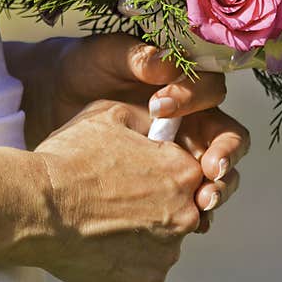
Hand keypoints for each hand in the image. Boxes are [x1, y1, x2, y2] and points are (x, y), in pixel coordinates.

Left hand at [31, 34, 249, 225]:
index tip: (159, 107)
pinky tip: (189, 225)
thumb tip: (165, 64)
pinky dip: (194, 214)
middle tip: (210, 171)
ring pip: (217, 174)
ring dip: (218, 189)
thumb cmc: (85, 69)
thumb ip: (135, 57)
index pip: (211, 90)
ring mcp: (181, 154)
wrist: (53, 98)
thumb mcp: (105, 56)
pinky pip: (189, 200)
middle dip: (224, 156)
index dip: (194, 99)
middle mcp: (193, 120)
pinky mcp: (165, 182)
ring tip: (204, 203)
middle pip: (228, 139)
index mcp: (185, 85)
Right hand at [33, 100, 204, 281]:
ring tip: (102, 224)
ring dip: (141, 236)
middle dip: (153, 206)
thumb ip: (143, 118)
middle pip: (179, 210)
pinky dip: (126, 264)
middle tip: (116, 202)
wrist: (37, 207)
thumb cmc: (68, 161)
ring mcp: (167, 251)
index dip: (159, 173)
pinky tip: (100, 247)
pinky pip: (144, 272)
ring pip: (162, 243)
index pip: (187, 174)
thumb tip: (156, 122)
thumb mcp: (107, 115)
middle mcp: (185, 213)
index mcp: (181, 172)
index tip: (137, 177)